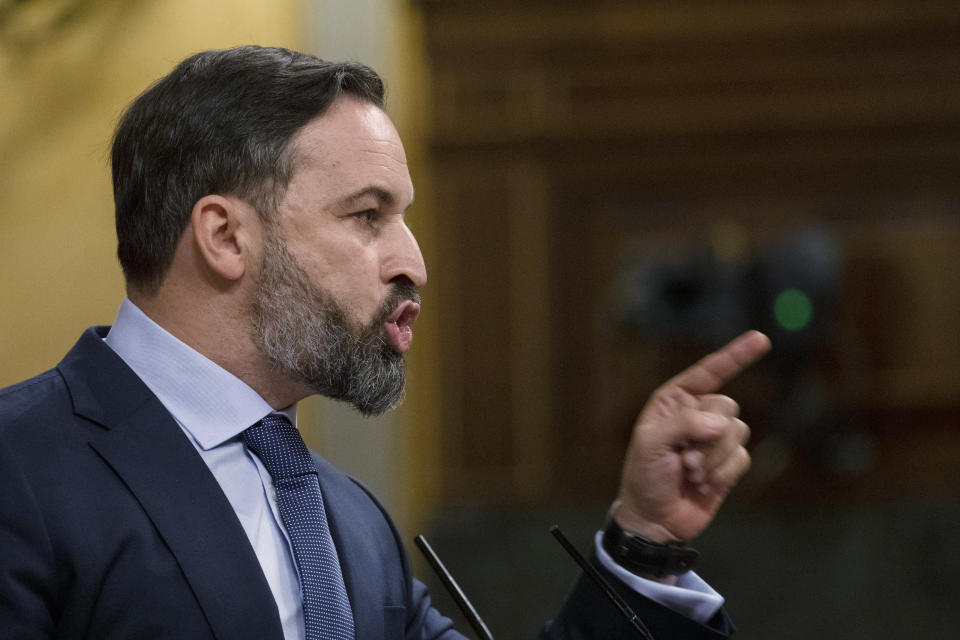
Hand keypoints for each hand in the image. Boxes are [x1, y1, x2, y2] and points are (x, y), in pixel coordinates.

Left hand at [615, 331, 770, 542]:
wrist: (655, 519)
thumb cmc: (644, 477)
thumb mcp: (651, 445)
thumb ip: (683, 425)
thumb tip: (720, 423)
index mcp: (674, 401)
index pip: (708, 372)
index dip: (735, 355)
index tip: (760, 339)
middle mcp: (697, 414)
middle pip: (727, 407)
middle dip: (708, 437)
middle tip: (684, 460)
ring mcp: (715, 439)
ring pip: (738, 432)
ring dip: (714, 458)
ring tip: (690, 474)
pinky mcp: (728, 463)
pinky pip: (741, 458)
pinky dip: (723, 473)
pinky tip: (702, 486)